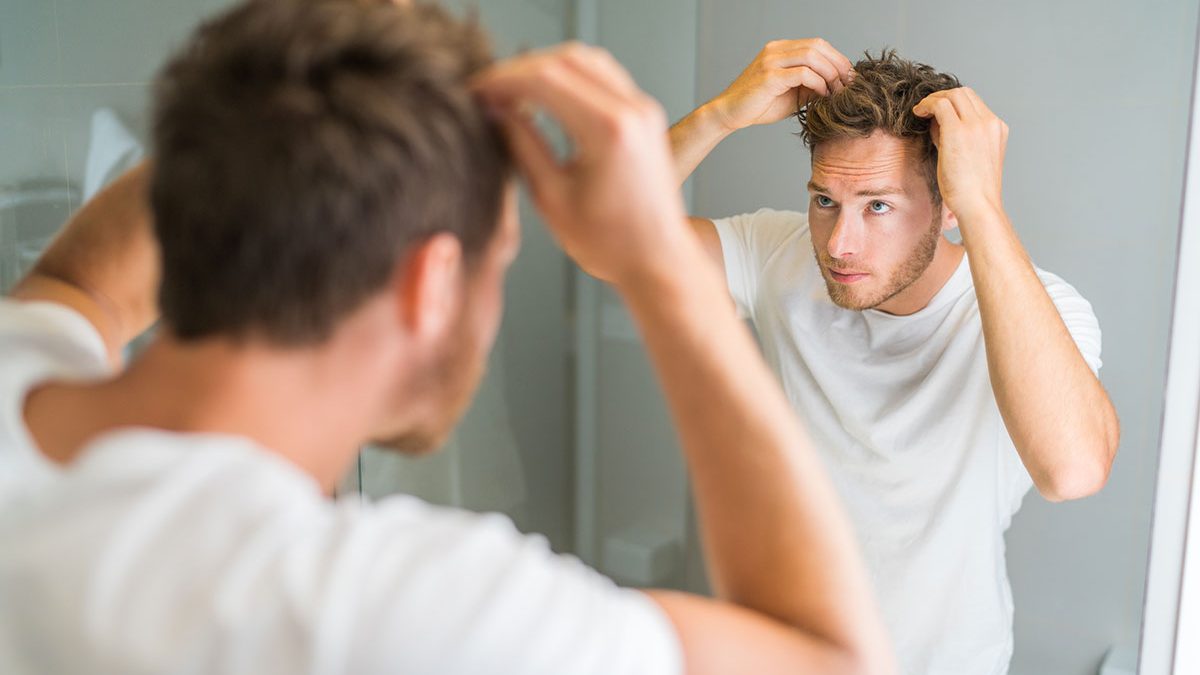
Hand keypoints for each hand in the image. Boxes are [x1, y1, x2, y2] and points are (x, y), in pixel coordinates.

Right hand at [473, 43, 690, 286]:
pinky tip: (545, 97)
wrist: (658, 260)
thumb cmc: (609, 243)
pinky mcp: (645, 115)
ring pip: (586, 59)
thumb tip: (496, 112)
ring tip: (513, 92)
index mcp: (609, 131)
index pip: (545, 78)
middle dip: (520, 69)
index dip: (503, 80)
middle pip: (565, 59)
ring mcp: (643, 109)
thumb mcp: (551, 198)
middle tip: (489, 91)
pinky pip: (603, 75)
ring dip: (545, 67)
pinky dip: (569, 76)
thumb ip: (522, 146)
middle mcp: (632, 110)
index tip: (476, 92)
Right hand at [707, 38, 852, 132]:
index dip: (837, 58)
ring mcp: (771, 61)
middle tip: (849, 83)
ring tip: (837, 91)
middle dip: (838, 63)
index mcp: (780, 49)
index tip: (848, 78)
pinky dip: (818, 83)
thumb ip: (811, 85)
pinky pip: (802, 74)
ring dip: (830, 73)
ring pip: (812, 56)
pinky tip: (822, 95)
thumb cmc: (759, 105)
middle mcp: (776, 50)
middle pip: (818, 45)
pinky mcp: (769, 76)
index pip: (817, 44)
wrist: (730, 113)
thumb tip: (837, 85)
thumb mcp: (792, 94)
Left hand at [912, 87, 1007, 221]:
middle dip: (943, 96)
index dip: (954, 103)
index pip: (975, 103)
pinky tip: (918, 113)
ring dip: (934, 99)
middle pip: (965, 93)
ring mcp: (976, 125)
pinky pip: (940, 104)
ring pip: (953, 94)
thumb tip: (937, 123)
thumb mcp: (970, 158)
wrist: (978, 205)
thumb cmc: (971, 190)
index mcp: (997, 129)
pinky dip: (927, 104)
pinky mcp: (958, 130)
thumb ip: (957, 137)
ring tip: (920, 111)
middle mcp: (990, 123)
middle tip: (927, 108)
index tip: (938, 113)